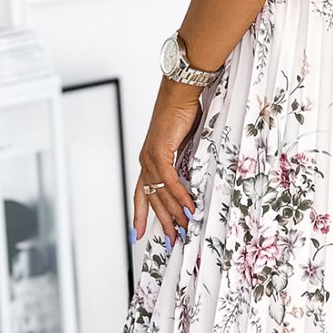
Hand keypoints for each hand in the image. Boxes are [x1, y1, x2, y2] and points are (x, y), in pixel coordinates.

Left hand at [131, 78, 203, 247]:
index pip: (141, 193)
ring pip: (161, 193)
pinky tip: (189, 208)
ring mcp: (150, 157)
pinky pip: (170, 181)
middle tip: (173, 240)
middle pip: (152, 198)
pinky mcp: (159, 152)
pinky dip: (180, 196)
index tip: (139, 233)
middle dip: (163, 221)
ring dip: (175, 213)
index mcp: (149, 160)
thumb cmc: (182, 113)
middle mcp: (146, 161)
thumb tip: (193, 179)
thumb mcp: (184, 144)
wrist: (180, 92)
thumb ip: (184, 162)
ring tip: (185, 228)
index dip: (141, 214)